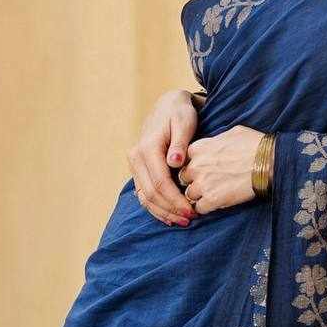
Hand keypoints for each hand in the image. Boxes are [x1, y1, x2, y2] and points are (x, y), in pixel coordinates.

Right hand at [127, 88, 202, 226]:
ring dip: (162, 212)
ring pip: (144, 196)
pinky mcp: (138, 169)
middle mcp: (136, 157)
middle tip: (189, 219)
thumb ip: (180, 143)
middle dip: (170, 210)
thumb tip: (175, 162)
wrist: (167, 105)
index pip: (160, 182)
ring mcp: (135, 164)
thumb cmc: (180, 113)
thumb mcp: (184, 122)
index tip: (191, 210)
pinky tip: (169, 215)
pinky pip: (143, 193)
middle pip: (151, 193)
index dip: (175, 200)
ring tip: (181, 221)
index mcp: (147, 147)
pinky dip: (155, 207)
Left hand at [176, 125, 265, 214]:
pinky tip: (216, 203)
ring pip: (189, 195)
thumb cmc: (253, 144)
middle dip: (193, 181)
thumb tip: (213, 145)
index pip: (183, 159)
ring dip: (198, 196)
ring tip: (212, 194)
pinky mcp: (212, 200)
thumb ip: (214, 141)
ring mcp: (203, 184)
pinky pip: (200, 208)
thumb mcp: (230, 133)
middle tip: (207, 182)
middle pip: (184, 178)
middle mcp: (196, 166)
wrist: (267, 161)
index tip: (200, 168)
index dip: (192, 164)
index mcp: (198, 148)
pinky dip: (206, 208)